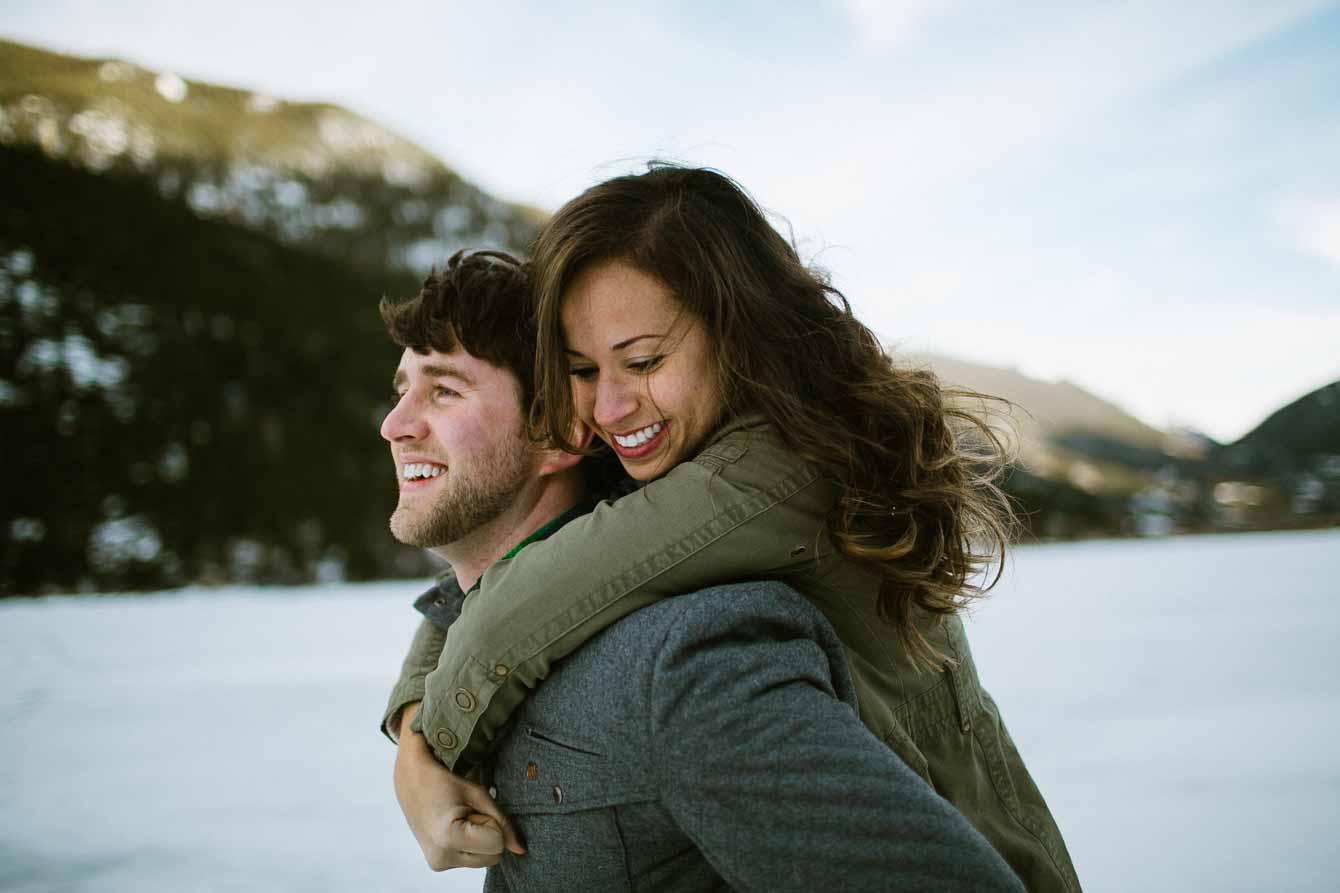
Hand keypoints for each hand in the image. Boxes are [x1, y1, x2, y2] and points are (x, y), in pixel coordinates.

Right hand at [394, 703, 524, 869]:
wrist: (411, 778)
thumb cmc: (444, 779)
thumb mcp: (478, 794)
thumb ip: (502, 822)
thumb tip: (520, 849)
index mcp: (448, 837)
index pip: (497, 844)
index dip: (493, 823)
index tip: (474, 807)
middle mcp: (441, 857)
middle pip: (493, 857)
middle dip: (488, 833)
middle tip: (467, 812)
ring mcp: (437, 863)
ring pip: (484, 860)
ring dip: (479, 839)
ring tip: (459, 818)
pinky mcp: (437, 864)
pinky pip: (471, 859)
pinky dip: (469, 843)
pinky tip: (453, 826)